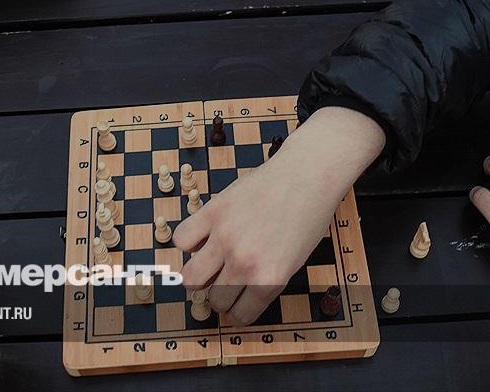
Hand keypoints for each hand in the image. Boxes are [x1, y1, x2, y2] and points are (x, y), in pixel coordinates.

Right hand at [173, 107, 384, 324]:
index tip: (238, 303)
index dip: (239, 310)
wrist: (306, 176)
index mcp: (269, 279)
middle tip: (225, 282)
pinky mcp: (212, 212)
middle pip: (215, 300)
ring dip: (199, 277)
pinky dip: (189, 242)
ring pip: (191, 278)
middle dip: (219, 296)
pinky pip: (182, 240)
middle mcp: (244, 263)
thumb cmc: (307, 216)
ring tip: (209, 265)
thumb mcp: (294, 260)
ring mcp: (225, 237)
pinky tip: (203, 237)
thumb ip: (265, 280)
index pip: (240, 315)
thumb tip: (238, 293)